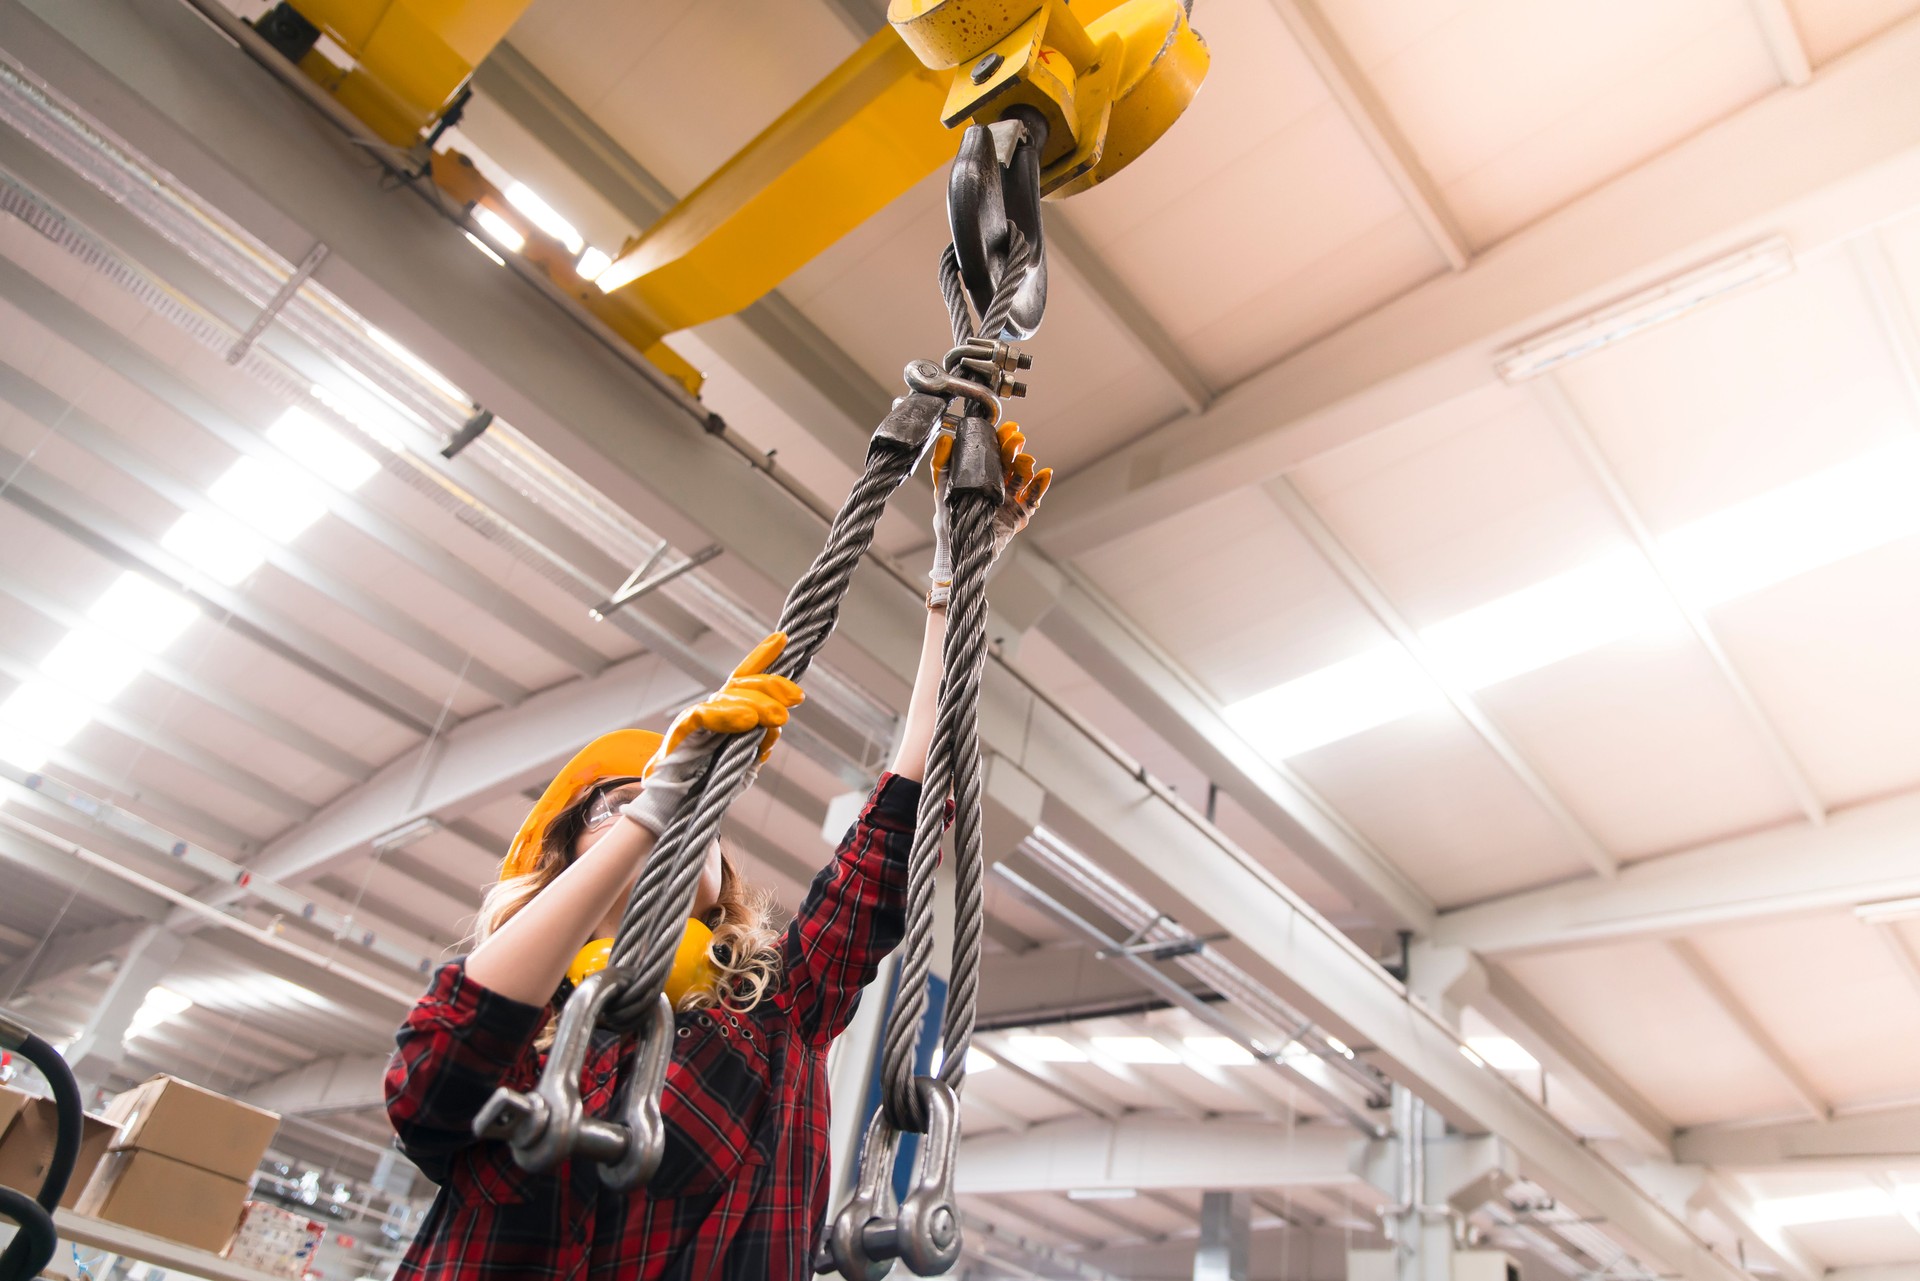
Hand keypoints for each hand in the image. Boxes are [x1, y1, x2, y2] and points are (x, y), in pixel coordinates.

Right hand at [621, 634, 803, 833]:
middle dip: (773, 687)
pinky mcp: (681, 731)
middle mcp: (713, 707)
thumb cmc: (708, 780)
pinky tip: (746, 721)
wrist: (673, 803)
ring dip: (756, 704)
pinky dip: (726, 715)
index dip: (762, 655)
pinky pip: (704, 716)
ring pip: (729, 698)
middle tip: (796, 700)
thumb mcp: (744, 764)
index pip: (746, 677)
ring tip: (777, 717)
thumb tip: (775, 731)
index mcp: (729, 710)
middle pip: (744, 685)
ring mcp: (697, 716)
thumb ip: (759, 746)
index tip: (782, 638)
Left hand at [927, 422, 1051, 607]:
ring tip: (1025, 460)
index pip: (996, 452)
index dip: (1003, 439)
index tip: (1008, 429)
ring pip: (1023, 477)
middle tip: (1015, 440)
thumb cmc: (949, 517)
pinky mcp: (1019, 514)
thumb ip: (942, 464)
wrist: (956, 546)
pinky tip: (1044, 474)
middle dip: (1015, 449)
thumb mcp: (943, 487)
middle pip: (1012, 461)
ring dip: (1026, 465)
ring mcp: (1011, 499)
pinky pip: (1033, 498)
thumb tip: (946, 439)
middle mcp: (999, 484)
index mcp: (984, 474)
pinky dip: (1040, 485)